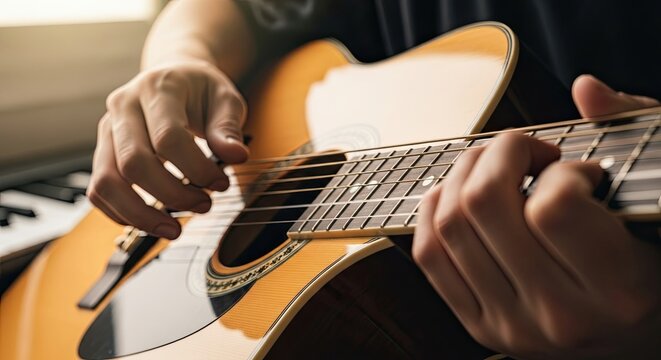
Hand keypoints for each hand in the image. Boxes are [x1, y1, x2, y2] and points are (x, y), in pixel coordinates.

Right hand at [88, 60, 248, 238]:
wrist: (174, 76)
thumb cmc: (202, 91)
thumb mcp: (225, 100)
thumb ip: (228, 128)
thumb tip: (236, 157)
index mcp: (158, 88)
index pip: (168, 137)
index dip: (196, 169)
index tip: (221, 184)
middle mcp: (124, 106)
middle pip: (133, 163)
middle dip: (172, 195)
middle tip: (204, 206)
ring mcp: (107, 129)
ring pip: (107, 182)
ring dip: (141, 215)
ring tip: (175, 230)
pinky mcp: (102, 151)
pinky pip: (99, 190)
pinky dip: (122, 214)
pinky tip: (153, 222)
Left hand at [412, 75, 660, 358]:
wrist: (636, 334)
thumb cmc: (653, 256)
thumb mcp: (657, 193)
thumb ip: (632, 134)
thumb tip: (585, 89)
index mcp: (621, 289)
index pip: (552, 209)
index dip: (560, 171)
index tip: (576, 171)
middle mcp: (560, 315)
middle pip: (484, 205)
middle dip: (501, 152)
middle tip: (526, 153)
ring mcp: (511, 324)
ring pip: (449, 224)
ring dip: (464, 173)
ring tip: (497, 170)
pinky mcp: (478, 324)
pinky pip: (429, 255)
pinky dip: (433, 209)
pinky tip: (461, 194)